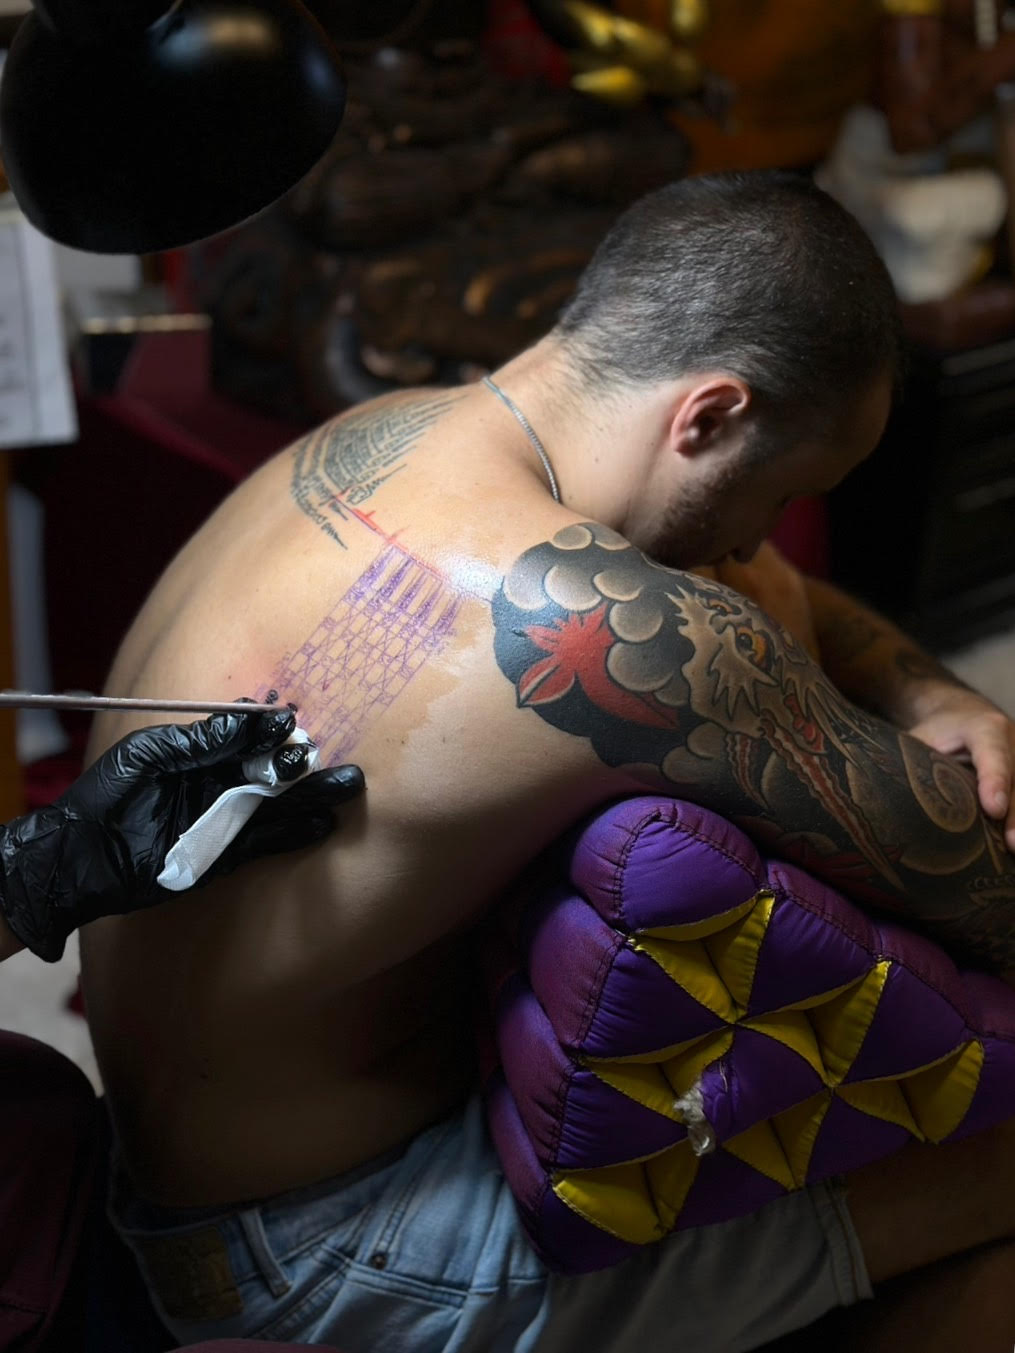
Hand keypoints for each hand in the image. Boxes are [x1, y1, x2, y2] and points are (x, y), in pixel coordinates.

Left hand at [0, 706, 364, 960]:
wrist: (79, 858)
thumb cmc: (105, 797)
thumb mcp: (146, 756)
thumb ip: (196, 741)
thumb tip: (244, 724)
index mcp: (200, 757)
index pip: (246, 738)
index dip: (268, 730)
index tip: (287, 721)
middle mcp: (218, 786)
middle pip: (270, 771)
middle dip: (300, 762)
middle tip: (325, 756)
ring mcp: (224, 821)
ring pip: (278, 806)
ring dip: (311, 796)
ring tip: (347, 785)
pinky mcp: (224, 856)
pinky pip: (266, 843)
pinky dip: (294, 834)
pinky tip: (322, 822)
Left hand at [907, 688, 1014, 851]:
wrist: (965, 715)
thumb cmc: (939, 731)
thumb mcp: (922, 737)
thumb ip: (912, 760)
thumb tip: (887, 794)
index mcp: (985, 728)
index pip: (993, 753)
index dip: (995, 780)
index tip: (994, 808)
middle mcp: (1013, 741)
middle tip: (1011, 843)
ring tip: (1013, 849)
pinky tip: (1010, 843)